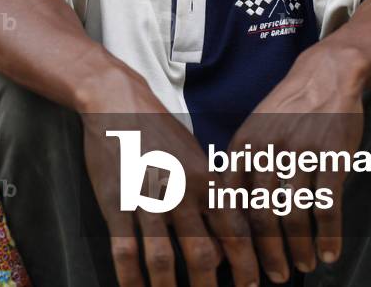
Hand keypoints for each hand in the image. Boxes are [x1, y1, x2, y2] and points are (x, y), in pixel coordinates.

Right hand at [80, 74, 259, 286]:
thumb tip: (228, 234)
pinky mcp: (116, 202)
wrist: (117, 102)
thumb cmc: (160, 130)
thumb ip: (212, 193)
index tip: (254, 285)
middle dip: (211, 286)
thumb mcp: (196, 155)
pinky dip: (131, 278)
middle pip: (202, 252)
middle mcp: (180, 190)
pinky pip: (125, 250)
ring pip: (163, 258)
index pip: (234, 229)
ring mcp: (146, 198)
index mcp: (206, 177)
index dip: (247, 263)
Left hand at [227, 44, 365, 282]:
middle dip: (268, 253)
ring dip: (300, 248)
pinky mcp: (331, 155)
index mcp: (241, 146)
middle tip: (276, 276)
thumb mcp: (253, 130)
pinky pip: (328, 206)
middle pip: (261, 214)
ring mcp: (299, 152)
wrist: (325, 74)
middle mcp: (266, 150)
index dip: (234, 238)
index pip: (230, 201)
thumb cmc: (286, 109)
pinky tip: (330, 253)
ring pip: (294, 214)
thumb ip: (240, 167)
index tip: (240, 263)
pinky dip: (329, 235)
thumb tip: (227, 215)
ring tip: (305, 266)